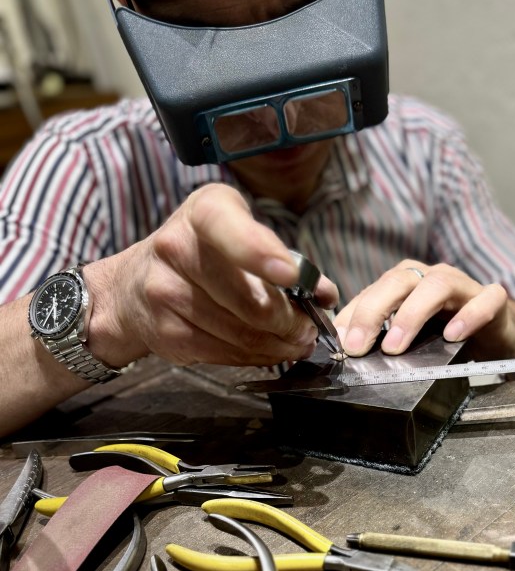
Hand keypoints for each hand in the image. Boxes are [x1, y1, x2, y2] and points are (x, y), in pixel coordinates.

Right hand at [85, 184, 338, 368]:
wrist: (133, 287)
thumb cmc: (201, 254)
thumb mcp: (239, 232)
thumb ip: (284, 257)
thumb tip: (325, 294)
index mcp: (204, 213)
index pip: (228, 229)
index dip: (260, 253)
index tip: (291, 275)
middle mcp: (176, 247)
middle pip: (251, 301)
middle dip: (292, 322)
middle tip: (308, 328)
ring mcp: (166, 293)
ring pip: (242, 335)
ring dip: (279, 345)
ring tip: (293, 340)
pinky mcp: (167, 333)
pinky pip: (226, 355)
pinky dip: (255, 357)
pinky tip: (266, 350)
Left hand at [334, 259, 514, 356]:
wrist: (500, 333)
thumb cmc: (450, 334)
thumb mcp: (411, 336)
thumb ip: (383, 336)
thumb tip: (349, 349)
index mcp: (408, 282)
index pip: (373, 290)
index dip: (353, 314)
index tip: (340, 342)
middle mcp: (432, 277)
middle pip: (398, 281)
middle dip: (373, 313)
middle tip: (358, 346)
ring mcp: (464, 286)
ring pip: (436, 286)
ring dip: (411, 315)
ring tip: (396, 346)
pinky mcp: (493, 300)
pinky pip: (484, 301)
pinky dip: (469, 316)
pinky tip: (453, 335)